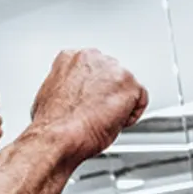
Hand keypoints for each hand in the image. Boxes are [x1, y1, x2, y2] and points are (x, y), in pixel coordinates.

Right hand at [31, 49, 147, 162]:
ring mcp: (113, 70)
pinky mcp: (129, 85)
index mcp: (71, 57)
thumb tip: (75, 97)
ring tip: (103, 121)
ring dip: (120, 104)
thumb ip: (69, 87)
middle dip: (109, 94)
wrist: (57, 136)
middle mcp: (93, 58)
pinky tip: (115, 124)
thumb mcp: (52, 95)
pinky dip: (132, 114)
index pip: (93, 69)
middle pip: (112, 75)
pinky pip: (140, 100)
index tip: (91, 102)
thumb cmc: (52, 123)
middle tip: (99, 114)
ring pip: (126, 87)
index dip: (94, 89)